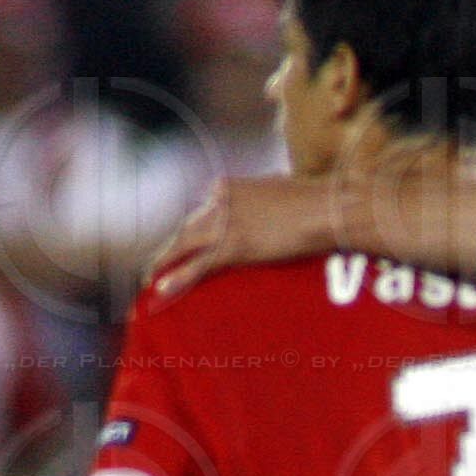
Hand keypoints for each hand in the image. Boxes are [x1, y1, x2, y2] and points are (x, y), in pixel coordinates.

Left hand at [150, 177, 327, 297]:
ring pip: (185, 245)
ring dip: (166, 263)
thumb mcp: (285, 190)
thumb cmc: (318, 200)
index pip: (204, 210)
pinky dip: (178, 277)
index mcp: (228, 187)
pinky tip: (160, 288)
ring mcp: (225, 224)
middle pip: (188, 227)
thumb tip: (277, 205)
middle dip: (172, 249)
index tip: (193, 241)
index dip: (196, 229)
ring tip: (150, 280)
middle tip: (157, 265)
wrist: (326, 208)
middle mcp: (219, 202)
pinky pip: (199, 264)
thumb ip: (270, 198)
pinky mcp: (234, 246)